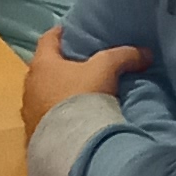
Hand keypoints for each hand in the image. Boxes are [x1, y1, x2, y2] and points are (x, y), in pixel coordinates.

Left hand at [22, 27, 148, 136]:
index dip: (59, 33)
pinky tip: (68, 120)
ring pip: (41, 95)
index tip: (68, 31)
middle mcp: (30, 86)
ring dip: (54, 93)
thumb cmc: (82, 97)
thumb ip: (124, 56)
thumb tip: (146, 53)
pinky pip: (44, 119)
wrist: (70, 144)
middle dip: (57, 66)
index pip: (47, 39)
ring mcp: (29, 112)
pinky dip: (54, 116)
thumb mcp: (106, 69)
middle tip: (75, 65)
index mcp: (42, 64)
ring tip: (73, 95)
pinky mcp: (33, 133)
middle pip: (42, 69)